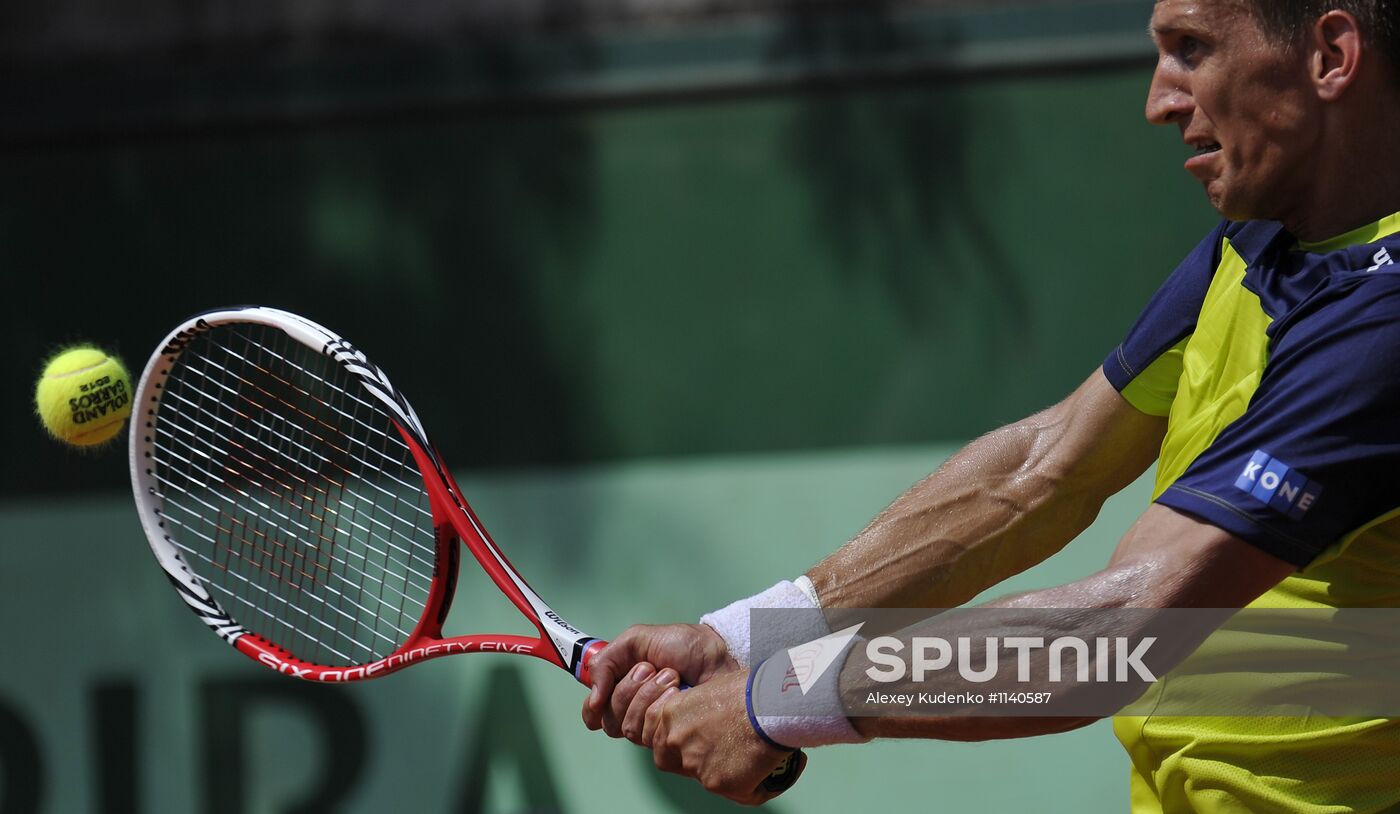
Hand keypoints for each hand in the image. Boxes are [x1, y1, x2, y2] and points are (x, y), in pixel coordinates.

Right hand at [582, 623, 737, 740]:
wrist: (720, 656)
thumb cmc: (687, 645)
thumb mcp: (638, 640)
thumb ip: (606, 661)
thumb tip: (593, 696)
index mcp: (625, 687)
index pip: (595, 712)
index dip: (592, 709)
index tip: (599, 699)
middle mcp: (637, 710)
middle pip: (609, 720)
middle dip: (629, 690)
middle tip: (651, 669)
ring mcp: (655, 726)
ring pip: (628, 727)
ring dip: (648, 696)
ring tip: (672, 677)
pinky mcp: (673, 737)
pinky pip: (650, 736)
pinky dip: (661, 707)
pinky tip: (679, 694)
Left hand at [644, 669, 795, 805]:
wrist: (769, 702)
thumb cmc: (751, 688)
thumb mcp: (711, 688)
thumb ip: (700, 711)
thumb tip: (712, 723)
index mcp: (672, 714)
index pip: (657, 736)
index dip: (674, 740)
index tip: (691, 738)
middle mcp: (677, 742)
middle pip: (671, 760)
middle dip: (690, 759)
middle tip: (717, 752)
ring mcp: (695, 765)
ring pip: (705, 778)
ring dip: (724, 772)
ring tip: (750, 758)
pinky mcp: (718, 783)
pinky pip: (737, 793)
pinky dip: (752, 786)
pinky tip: (766, 771)